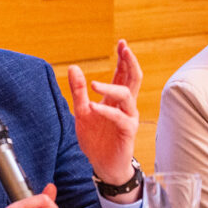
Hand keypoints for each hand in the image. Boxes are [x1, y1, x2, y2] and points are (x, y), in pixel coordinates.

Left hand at [67, 39, 141, 194]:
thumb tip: (74, 67)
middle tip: (124, 48)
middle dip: (129, 62)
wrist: (102, 164)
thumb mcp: (82, 112)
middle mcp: (125, 105)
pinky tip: (94, 107)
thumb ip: (78, 91)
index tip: (121, 43)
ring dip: (111, 88)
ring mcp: (128, 117)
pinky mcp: (127, 131)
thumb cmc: (96, 139)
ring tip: (93, 85)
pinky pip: (119, 118)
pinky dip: (106, 111)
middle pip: (133, 78)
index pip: (123, 73)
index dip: (123, 58)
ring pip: (127, 96)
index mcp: (115, 98)